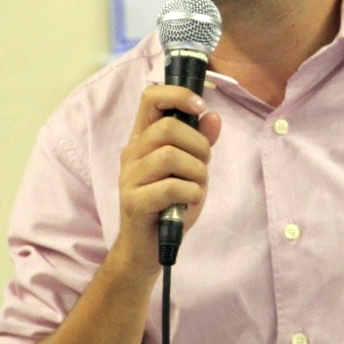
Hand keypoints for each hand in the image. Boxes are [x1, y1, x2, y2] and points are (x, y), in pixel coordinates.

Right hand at [112, 84, 221, 278]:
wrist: (149, 248)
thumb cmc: (171, 204)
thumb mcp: (192, 169)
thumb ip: (200, 142)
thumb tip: (213, 117)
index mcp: (143, 139)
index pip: (151, 97)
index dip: (177, 94)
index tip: (199, 106)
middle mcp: (132, 153)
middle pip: (167, 127)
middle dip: (198, 145)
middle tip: (202, 165)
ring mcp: (129, 177)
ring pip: (170, 156)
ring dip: (196, 172)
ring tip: (195, 186)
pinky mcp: (134, 201)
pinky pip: (172, 186)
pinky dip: (192, 193)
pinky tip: (189, 202)